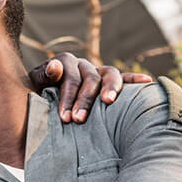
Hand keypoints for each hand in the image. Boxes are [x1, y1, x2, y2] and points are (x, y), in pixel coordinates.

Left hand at [28, 52, 152, 122]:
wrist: (42, 89)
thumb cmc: (38, 90)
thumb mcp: (34, 83)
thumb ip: (42, 75)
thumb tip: (55, 68)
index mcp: (65, 62)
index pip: (69, 78)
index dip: (67, 98)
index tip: (64, 118)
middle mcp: (83, 64)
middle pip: (89, 79)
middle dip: (84, 100)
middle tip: (78, 120)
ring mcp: (97, 70)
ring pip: (109, 74)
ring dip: (110, 88)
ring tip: (108, 102)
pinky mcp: (107, 78)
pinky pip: (123, 76)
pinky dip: (134, 79)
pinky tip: (147, 81)